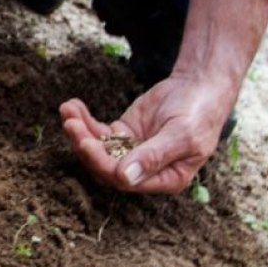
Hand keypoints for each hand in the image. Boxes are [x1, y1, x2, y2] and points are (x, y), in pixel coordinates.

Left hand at [59, 74, 236, 192]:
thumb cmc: (199, 113)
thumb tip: (125, 178)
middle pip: (105, 166)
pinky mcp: (123, 134)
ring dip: (79, 132)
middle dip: (85, 146)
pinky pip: (98, 132)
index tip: (87, 143)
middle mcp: (144, 171)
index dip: (103, 164)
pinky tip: (72, 106)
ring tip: (67, 110)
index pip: (125, 180)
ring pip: (97, 149)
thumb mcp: (182, 135)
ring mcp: (131, 152)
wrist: (200, 86)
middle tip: (71, 124)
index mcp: (165, 179)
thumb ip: (154, 156)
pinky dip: (84, 120)